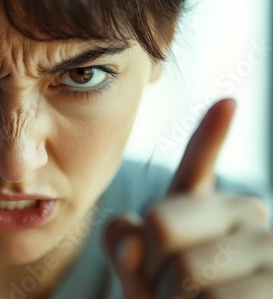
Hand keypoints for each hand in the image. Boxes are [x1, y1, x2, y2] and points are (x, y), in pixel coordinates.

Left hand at [103, 99, 272, 298]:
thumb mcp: (136, 273)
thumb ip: (124, 245)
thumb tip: (131, 245)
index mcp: (207, 207)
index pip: (198, 167)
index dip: (209, 136)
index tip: (225, 102)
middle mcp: (245, 214)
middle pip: (161, 223)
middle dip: (149, 268)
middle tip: (167, 293)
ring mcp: (267, 247)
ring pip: (184, 268)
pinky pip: (214, 298)